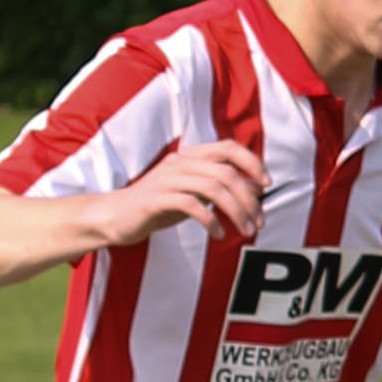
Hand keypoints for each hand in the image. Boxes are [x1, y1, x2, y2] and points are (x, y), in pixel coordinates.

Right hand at [104, 140, 266, 245]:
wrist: (114, 217)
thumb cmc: (158, 206)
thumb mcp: (194, 194)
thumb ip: (221, 188)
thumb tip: (258, 188)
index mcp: (190, 156)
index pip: (228, 147)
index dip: (252, 162)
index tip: (267, 184)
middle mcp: (179, 162)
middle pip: (226, 172)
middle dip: (249, 199)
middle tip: (260, 222)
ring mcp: (166, 179)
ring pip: (213, 188)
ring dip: (236, 212)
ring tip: (247, 231)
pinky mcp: (155, 199)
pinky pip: (191, 205)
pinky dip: (210, 220)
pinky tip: (218, 235)